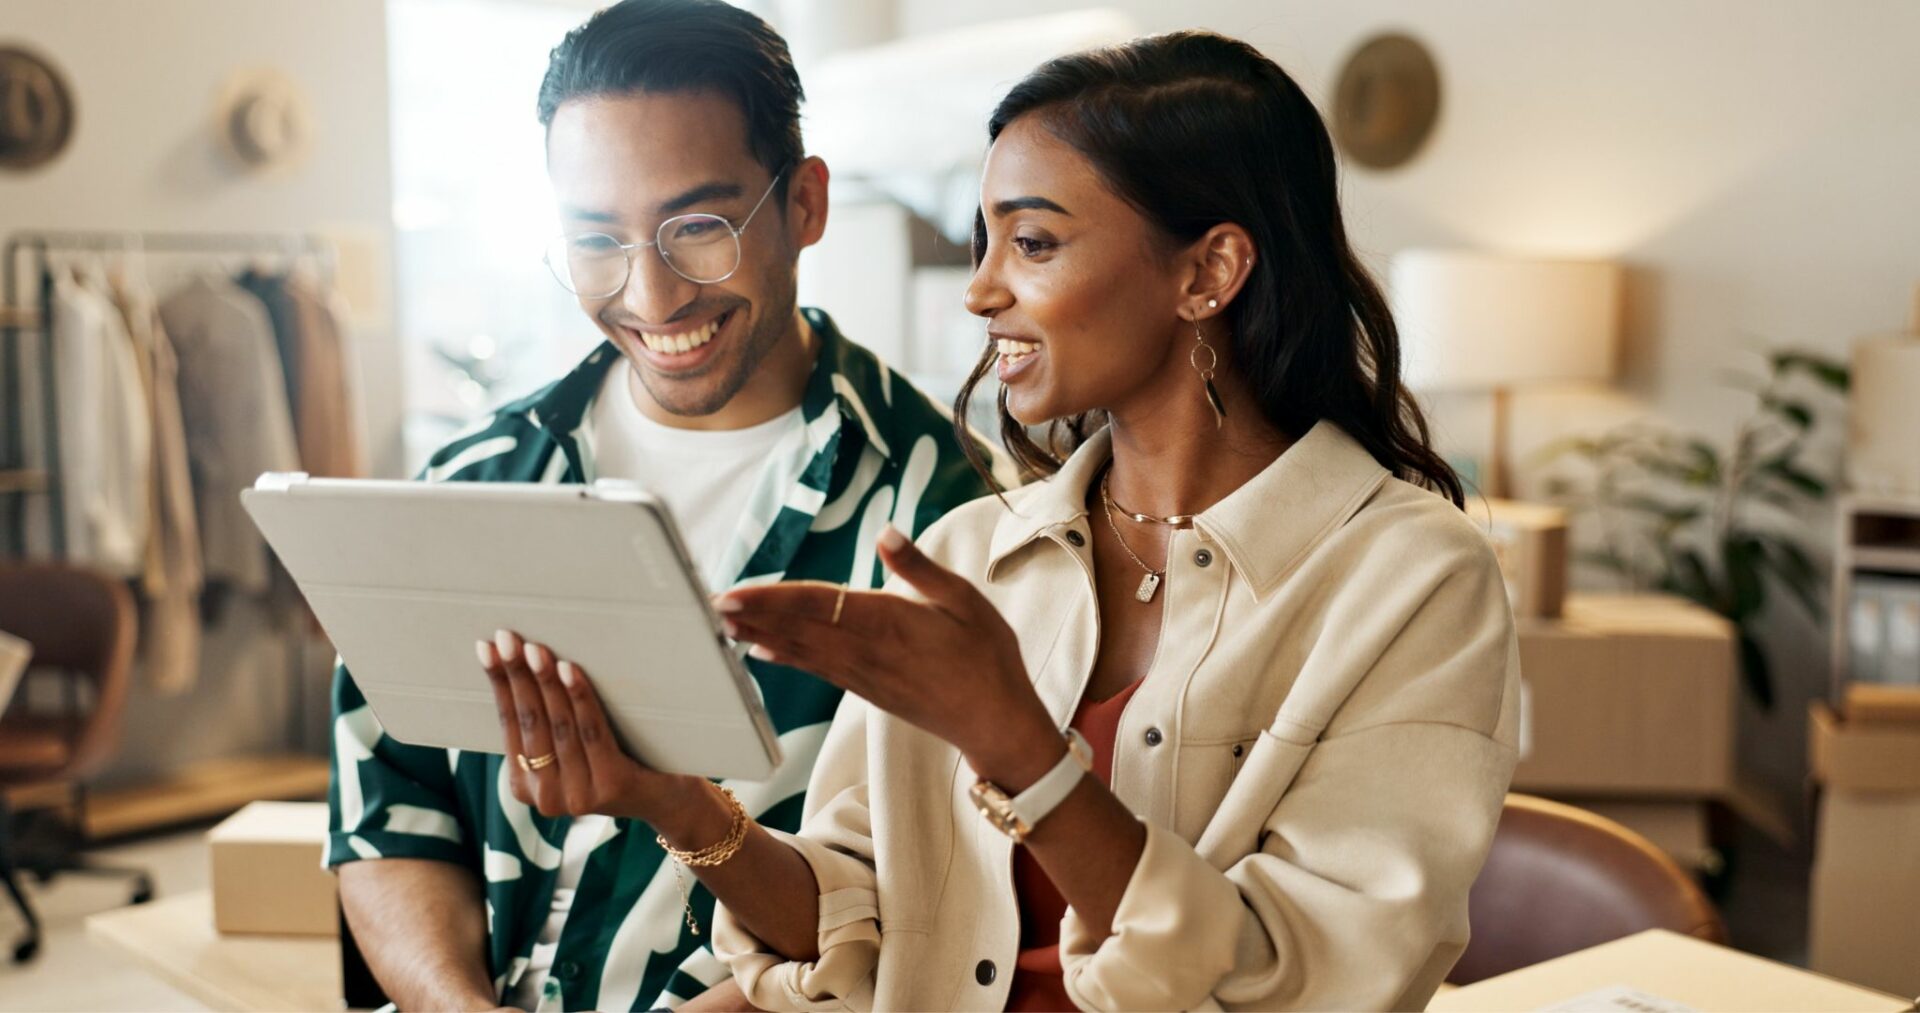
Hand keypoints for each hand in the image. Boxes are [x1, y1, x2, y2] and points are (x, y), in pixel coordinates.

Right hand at [477, 630, 717, 834]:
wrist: (668, 797)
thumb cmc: (616, 758)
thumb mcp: (572, 746)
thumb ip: (548, 723)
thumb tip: (524, 660)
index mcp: (525, 785)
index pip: (508, 724)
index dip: (498, 684)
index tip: (487, 647)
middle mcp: (546, 798)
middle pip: (529, 722)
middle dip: (516, 675)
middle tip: (507, 638)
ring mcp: (577, 796)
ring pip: (557, 725)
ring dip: (545, 682)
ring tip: (536, 649)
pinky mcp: (609, 787)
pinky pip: (591, 732)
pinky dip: (580, 697)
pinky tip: (571, 670)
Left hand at [715, 526, 1060, 787]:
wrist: (995, 723)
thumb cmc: (987, 657)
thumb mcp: (966, 601)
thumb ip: (920, 568)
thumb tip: (885, 531)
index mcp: (890, 622)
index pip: (817, 606)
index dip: (771, 599)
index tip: (733, 594)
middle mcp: (867, 651)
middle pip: (797, 628)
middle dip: (750, 616)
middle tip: (706, 606)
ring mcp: (863, 675)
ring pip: (800, 650)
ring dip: (758, 634)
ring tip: (721, 624)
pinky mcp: (866, 690)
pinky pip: (816, 669)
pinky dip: (785, 658)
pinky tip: (761, 651)